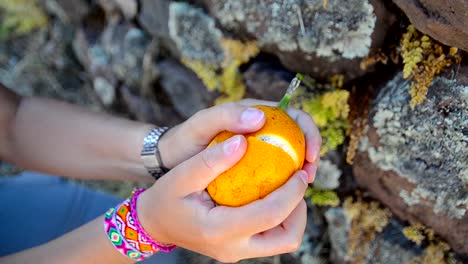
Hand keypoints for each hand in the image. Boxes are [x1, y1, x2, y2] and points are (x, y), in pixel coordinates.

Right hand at [138, 135, 312, 261]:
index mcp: (219, 231)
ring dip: (292, 215)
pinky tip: (271, 193)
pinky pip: (270, 237)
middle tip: (296, 182)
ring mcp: (236, 252)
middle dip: (299, 210)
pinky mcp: (238, 249)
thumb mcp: (181, 175)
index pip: (270, 215)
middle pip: (286, 238)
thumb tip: (244, 141)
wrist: (154, 224)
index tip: (300, 171)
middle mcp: (233, 249)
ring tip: (286, 187)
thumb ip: (212, 159)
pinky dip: (279, 217)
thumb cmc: (165, 197)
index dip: (292, 193)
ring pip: (282, 241)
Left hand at [159, 99, 321, 181]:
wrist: (168, 162)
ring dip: (298, 175)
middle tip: (308, 178)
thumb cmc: (184, 140)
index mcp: (256, 113)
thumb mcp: (200, 124)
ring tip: (298, 193)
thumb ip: (226, 116)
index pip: (294, 117)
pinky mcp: (252, 171)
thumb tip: (260, 118)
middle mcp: (262, 131)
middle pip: (298, 140)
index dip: (309, 134)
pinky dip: (281, 188)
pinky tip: (280, 201)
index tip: (310, 156)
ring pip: (288, 161)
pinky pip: (273, 178)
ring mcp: (258, 152)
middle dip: (310, 157)